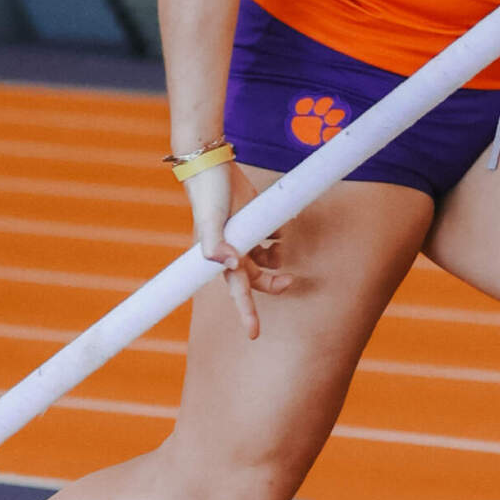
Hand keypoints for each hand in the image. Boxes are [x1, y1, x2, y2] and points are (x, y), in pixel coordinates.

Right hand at [186, 157, 288, 340]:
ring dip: (278, 257)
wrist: (213, 165)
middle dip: (274, 283)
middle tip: (290, 281)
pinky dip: (281, 232)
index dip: (246, 312)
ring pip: (269, 258)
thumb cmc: (209, 195)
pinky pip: (275, 234)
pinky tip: (283, 224)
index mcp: (223, 256)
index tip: (254, 334)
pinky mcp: (257, 219)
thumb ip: (214, 243)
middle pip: (259, 277)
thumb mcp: (210, 220)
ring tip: (282, 245)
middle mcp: (235, 249)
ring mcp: (247, 236)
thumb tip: (230, 264)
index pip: (238, 290)